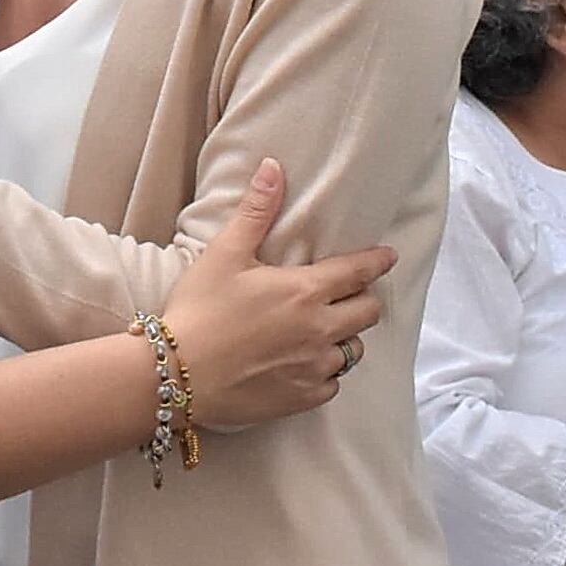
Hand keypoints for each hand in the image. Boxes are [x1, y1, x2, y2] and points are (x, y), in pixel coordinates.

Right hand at [158, 159, 395, 434]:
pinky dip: (325, 372)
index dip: (377, 262)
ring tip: (323, 330)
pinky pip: (333, 383)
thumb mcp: (225, 253)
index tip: (388, 256)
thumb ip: (256, 210)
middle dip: (363, 299)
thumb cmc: (200, 309)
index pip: (359, 272)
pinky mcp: (303, 398)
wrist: (177, 374)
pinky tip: (304, 363)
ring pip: (353, 351)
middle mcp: (320, 330)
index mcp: (305, 291)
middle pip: (367, 313)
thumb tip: (273, 167)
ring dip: (344, 337)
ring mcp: (314, 368)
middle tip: (348, 294)